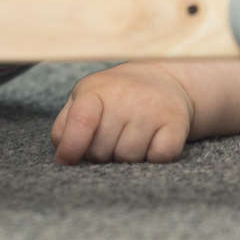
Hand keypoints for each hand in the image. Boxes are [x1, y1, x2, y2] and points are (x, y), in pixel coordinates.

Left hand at [49, 64, 193, 163]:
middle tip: (109, 138)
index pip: (82, 121)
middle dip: (100, 154)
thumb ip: (65, 126)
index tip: (66, 160)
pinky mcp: (177, 123)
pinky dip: (153, 158)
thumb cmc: (114, 96)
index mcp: (96, 90)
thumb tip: (62, 157)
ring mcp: (152, 110)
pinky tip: (150, 142)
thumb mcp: (84, 99)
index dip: (72, 146)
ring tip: (128, 138)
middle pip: (102, 150)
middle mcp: (126, 97)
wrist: (162, 79)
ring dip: (126, 158)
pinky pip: (159, 157)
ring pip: (129, 158)